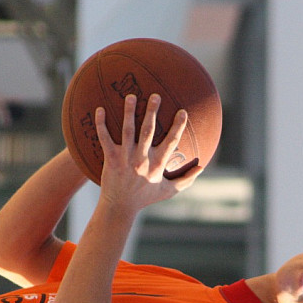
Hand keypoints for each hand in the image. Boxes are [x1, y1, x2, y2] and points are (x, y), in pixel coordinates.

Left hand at [95, 93, 201, 216]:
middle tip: (155, 96)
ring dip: (128, 112)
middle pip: (148, 131)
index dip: (178, 126)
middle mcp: (142, 159)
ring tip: (130, 96)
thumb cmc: (145, 198)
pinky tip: (99, 110)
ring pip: (127, 130)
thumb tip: (202, 168)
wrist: (120, 206)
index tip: (182, 111)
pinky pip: (105, 138)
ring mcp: (126, 158)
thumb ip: (186, 179)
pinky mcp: (111, 159)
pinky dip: (101, 124)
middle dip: (152, 112)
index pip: (171, 142)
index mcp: (157, 164)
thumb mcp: (168, 190)